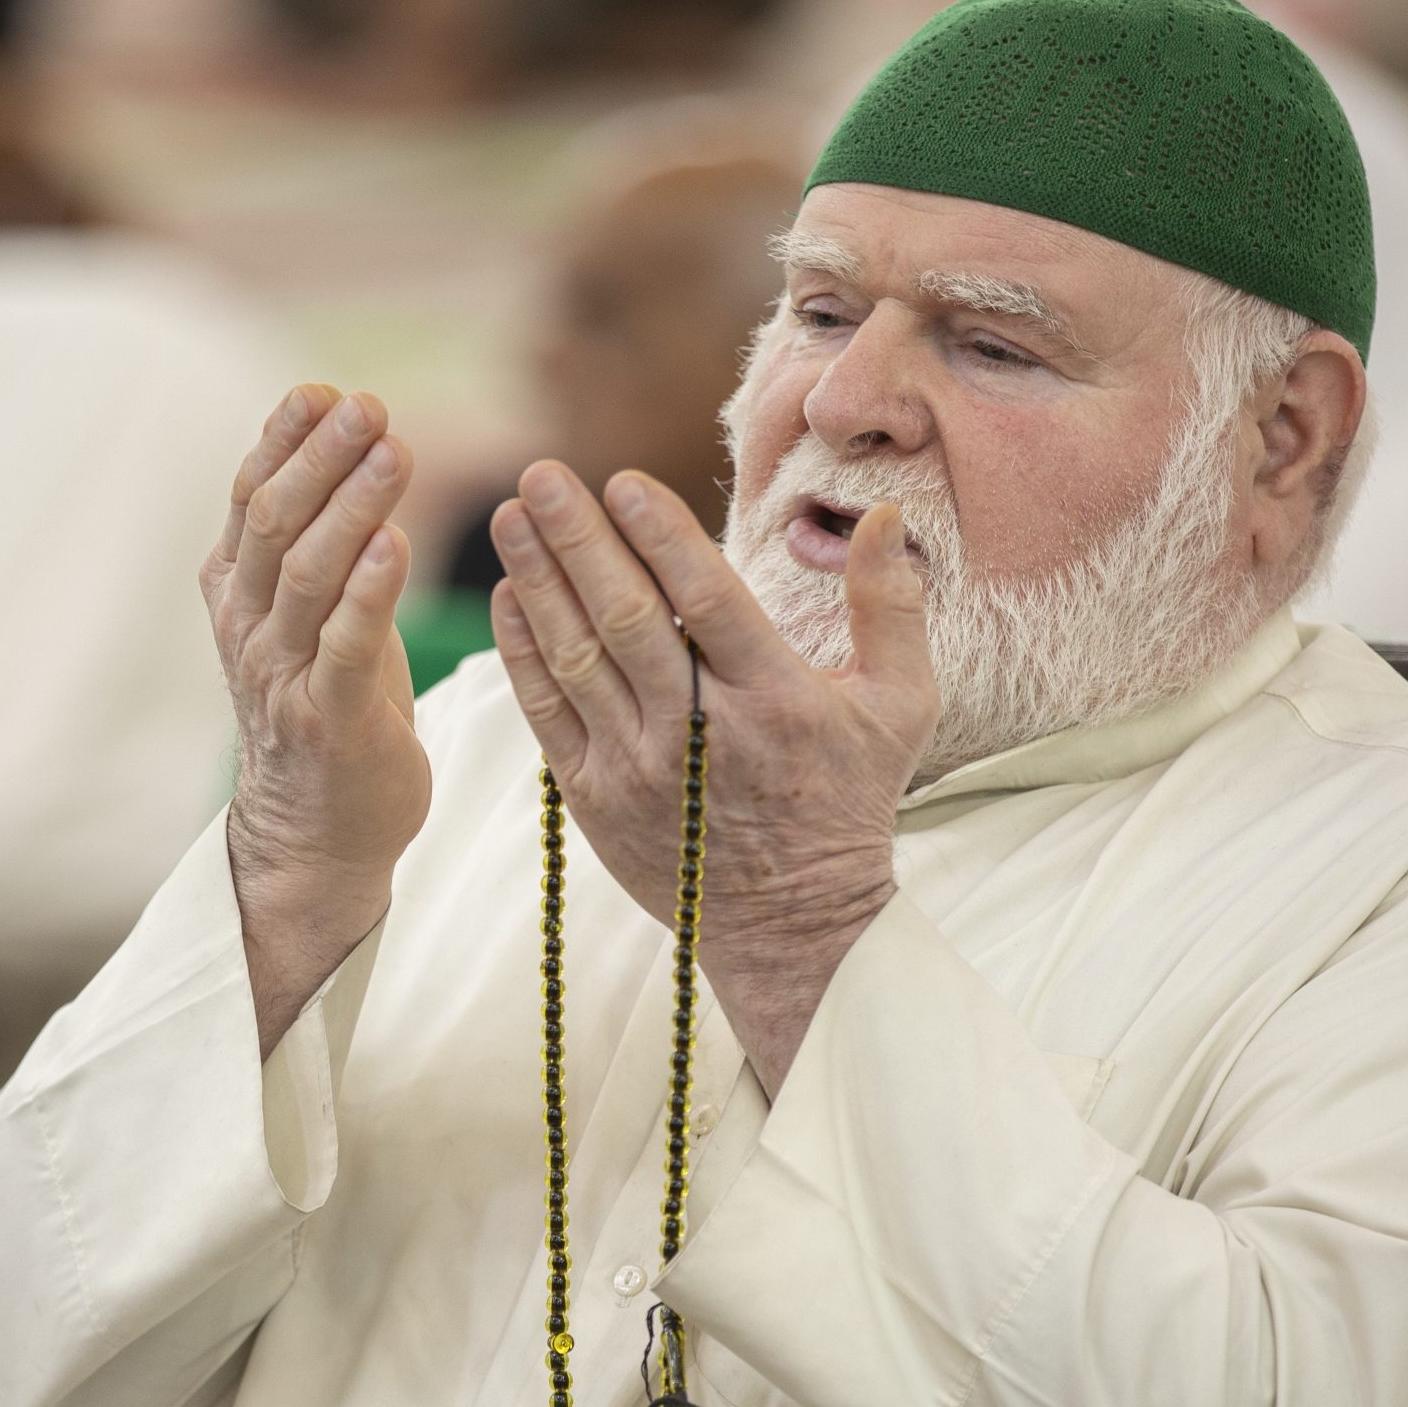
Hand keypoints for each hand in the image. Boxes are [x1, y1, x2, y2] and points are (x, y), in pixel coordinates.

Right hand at [201, 385, 430, 1055]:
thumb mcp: (310, 608)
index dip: (285, 437)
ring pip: (306, 574)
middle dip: (320, 456)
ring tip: (393, 452)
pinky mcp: (330, 720)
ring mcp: (283, 675)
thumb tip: (338, 427)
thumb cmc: (327, 703)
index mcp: (237, 590)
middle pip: (274, 522)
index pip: (250, 494)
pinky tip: (396, 545)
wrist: (316, 831)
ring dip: (350, 506)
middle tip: (370, 405)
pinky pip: (343, 646)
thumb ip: (312, 529)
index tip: (325, 389)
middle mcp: (248, 626)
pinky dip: (368, 592)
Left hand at [487, 461, 936, 1087]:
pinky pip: (549, 715)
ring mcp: (641, 770)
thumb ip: (892, 608)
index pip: (709, 604)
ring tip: (511, 519)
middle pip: (628, 622)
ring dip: (539, 585)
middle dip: (578, 543)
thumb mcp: (900, 707)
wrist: (794, 929)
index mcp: (776, 701)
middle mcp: (701, 734)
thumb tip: (888, 515)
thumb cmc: (848, 802)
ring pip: (578, 662)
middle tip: (541, 476)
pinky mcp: (597, 801)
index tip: (624, 482)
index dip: (664, 539)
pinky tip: (507, 597)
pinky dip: (523, 654)